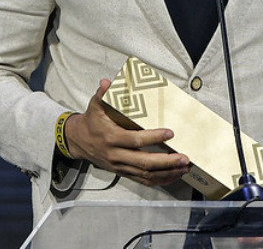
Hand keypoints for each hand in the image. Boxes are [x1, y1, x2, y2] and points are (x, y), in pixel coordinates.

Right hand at [63, 79, 188, 186]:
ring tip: (184, 167)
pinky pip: (142, 180)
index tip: (170, 133)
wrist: (78, 142)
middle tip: (184, 158)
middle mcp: (116, 155)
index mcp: (111, 138)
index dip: (153, 137)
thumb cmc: (91, 123)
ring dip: (167, 172)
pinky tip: (173, 175)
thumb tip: (107, 82)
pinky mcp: (123, 172)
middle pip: (144, 162)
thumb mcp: (94, 107)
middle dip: (166, 161)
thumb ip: (102, 94)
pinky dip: (159, 180)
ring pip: (146, 174)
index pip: (135, 140)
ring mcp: (120, 166)